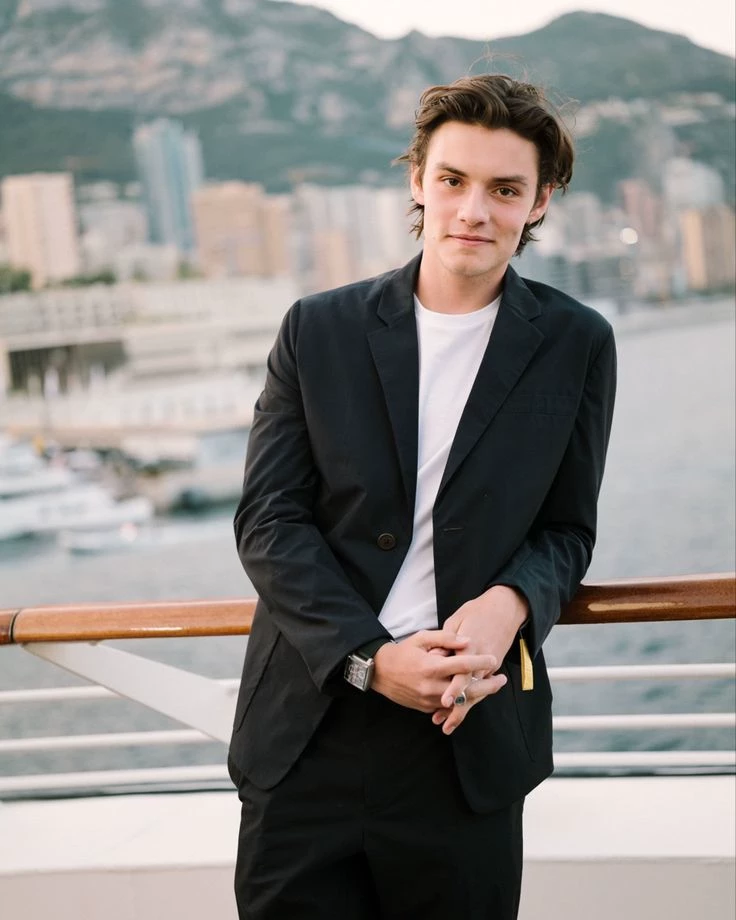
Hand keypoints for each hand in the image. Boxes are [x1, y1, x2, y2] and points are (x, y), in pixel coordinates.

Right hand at [371, 629, 497, 713]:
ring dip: (478, 695)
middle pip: (466, 689)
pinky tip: (475, 695)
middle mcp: (431, 686)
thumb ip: (445, 638)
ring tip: (493, 687)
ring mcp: (429, 700)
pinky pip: (449, 709)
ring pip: (461, 703)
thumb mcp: (422, 638)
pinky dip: (463, 703)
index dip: (480, 662)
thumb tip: (467, 641)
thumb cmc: (403, 651)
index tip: (494, 659)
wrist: (380, 672)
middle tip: (502, 679)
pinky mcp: (426, 708)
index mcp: (431, 666)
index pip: (462, 665)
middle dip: (488, 685)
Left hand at [433, 586, 528, 734]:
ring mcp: (488, 664)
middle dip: (458, 709)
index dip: (453, 688)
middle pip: (471, 690)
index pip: (461, 672)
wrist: (505, 608)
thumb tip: (435, 656)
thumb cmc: (478, 611)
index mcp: (471, 646)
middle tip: (444, 724)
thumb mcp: (458, 619)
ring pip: (476, 692)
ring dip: (463, 708)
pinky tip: (460, 709)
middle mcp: (481, 659)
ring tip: (448, 723)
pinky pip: (481, 686)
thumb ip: (446, 639)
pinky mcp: (491, 666)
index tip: (444, 702)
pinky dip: (471, 698)